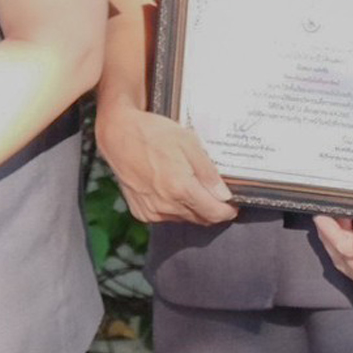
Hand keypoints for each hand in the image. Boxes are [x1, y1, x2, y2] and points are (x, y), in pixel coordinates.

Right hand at [96, 103, 235, 225]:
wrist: (118, 136)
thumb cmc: (154, 134)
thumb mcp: (189, 143)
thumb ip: (208, 173)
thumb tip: (224, 195)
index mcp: (180, 188)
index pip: (214, 213)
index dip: (228, 211)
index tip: (234, 204)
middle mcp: (165, 205)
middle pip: (200, 219)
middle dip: (213, 210)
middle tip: (218, 194)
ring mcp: (151, 211)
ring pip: (184, 218)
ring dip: (194, 209)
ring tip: (194, 186)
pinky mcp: (141, 212)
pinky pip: (167, 216)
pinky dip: (176, 208)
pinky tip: (175, 189)